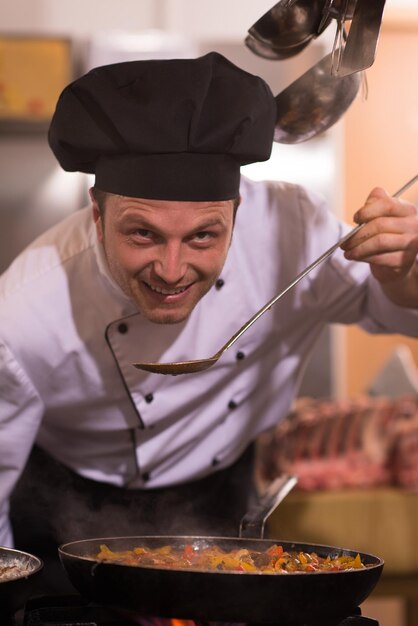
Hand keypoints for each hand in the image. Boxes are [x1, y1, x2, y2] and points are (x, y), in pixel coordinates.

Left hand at [341, 186, 417, 306]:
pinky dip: (364, 258)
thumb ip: (376, 202)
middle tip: (344, 242)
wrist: (396, 261)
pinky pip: (380, 258)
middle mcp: (414, 226)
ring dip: (358, 248)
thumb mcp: (381, 215)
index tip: (355, 219)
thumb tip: (369, 202)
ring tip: (347, 252)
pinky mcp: (404, 261)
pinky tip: (356, 258)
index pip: (387, 205)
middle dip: (357, 234)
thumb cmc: (385, 234)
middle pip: (380, 225)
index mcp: (408, 210)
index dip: (367, 211)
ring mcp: (411, 244)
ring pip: (379, 242)